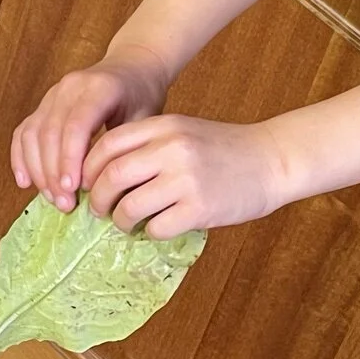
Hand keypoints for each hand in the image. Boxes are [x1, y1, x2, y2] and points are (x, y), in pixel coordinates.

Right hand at [11, 54, 171, 210]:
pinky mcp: (43, 104)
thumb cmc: (142, 94)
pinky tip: (26, 183)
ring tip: (53, 198)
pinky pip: (23, 132)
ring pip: (32, 134)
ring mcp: (52, 94)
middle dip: (53, 173)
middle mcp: (70, 87)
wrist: (133, 64)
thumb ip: (125, 147)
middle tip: (65, 203)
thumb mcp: (146, 118)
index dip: (69, 159)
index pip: (75, 125)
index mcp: (99, 88)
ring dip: (38, 171)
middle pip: (50, 133)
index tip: (72, 189)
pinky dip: (21, 158)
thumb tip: (105, 187)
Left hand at [84, 115, 287, 237]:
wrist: (273, 160)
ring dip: (121, 220)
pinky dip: (150, 232)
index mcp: (165, 126)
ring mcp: (186, 179)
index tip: (87, 184)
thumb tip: (102, 175)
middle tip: (99, 210)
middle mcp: (172, 149)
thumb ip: (148, 145)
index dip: (88, 168)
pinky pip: (157, 228)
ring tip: (127, 222)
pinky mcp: (200, 208)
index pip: (107, 145)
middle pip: (111, 177)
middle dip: (98, 199)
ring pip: (129, 207)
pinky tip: (159, 227)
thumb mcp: (184, 131)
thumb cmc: (225, 149)